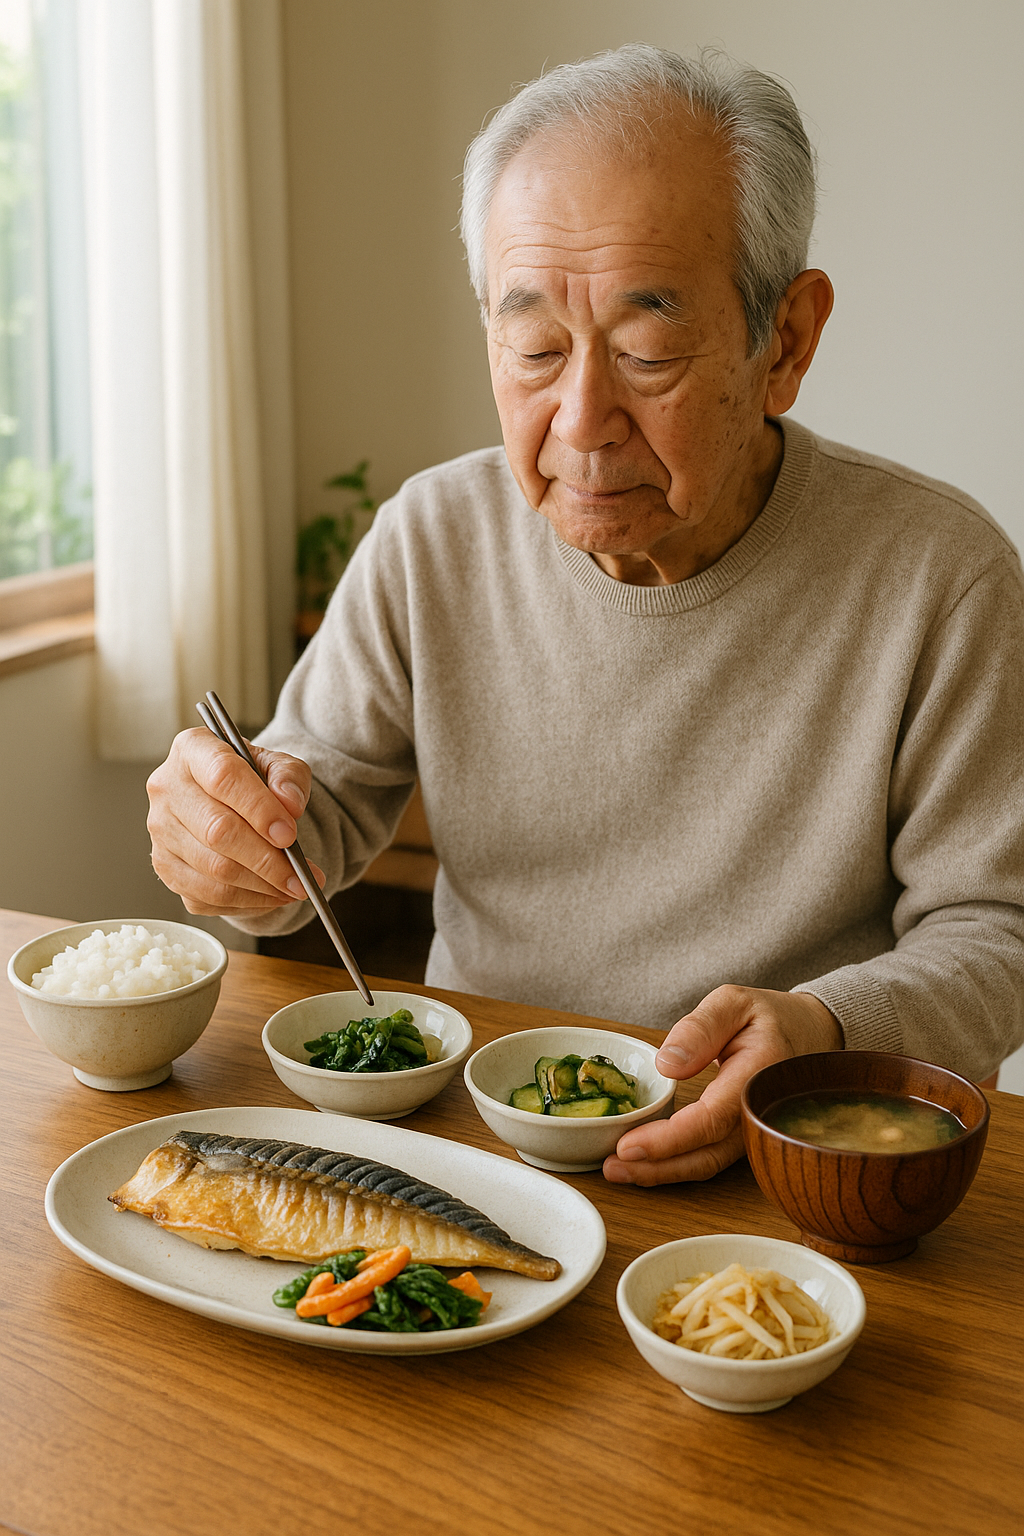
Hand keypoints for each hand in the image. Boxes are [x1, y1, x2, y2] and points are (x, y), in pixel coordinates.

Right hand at [147, 728, 325, 916]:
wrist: (230, 799)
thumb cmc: (252, 779)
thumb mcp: (279, 764)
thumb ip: (289, 777)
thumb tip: (290, 803)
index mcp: (192, 749)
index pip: (223, 777)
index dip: (259, 809)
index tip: (289, 835)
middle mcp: (167, 789)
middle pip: (217, 830)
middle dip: (266, 860)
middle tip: (301, 877)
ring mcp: (161, 831)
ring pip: (213, 870)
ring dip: (261, 886)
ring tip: (294, 888)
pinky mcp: (165, 867)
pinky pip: (206, 896)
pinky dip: (245, 902)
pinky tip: (271, 895)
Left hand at [603, 985, 841, 1185]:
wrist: (808, 1034)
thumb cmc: (768, 1016)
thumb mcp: (733, 1002)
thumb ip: (701, 1028)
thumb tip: (667, 1065)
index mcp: (759, 1075)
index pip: (712, 1118)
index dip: (669, 1139)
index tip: (628, 1146)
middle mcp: (759, 1114)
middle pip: (708, 1155)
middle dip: (658, 1168)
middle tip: (612, 1168)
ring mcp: (754, 1131)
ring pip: (708, 1163)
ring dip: (663, 1173)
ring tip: (618, 1170)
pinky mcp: (743, 1137)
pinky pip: (709, 1157)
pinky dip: (676, 1164)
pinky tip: (645, 1164)